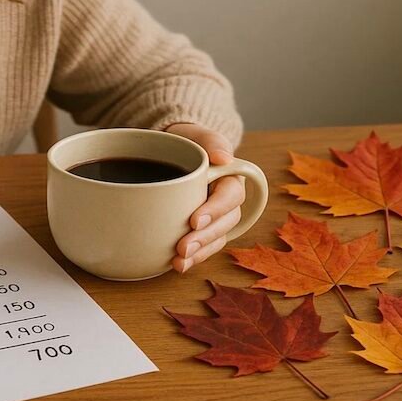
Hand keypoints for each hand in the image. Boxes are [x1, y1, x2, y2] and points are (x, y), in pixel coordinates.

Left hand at [164, 123, 245, 272]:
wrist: (170, 150)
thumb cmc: (185, 141)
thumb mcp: (194, 134)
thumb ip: (209, 140)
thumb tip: (223, 157)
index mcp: (230, 176)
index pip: (231, 195)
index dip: (216, 209)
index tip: (195, 220)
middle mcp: (227, 199)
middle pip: (227, 222)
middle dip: (206, 237)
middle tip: (183, 247)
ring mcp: (216, 216)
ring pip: (218, 238)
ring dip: (201, 252)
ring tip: (179, 261)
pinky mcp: (203, 228)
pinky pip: (205, 246)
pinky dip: (194, 258)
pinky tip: (178, 265)